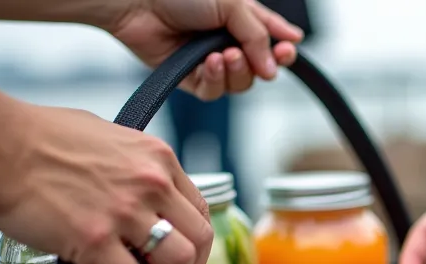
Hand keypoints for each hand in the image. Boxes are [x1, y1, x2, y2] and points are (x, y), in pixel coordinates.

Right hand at [0, 102, 213, 263]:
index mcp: (155, 157)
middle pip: (197, 238)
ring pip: (176, 262)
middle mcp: (150, 183)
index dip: (195, 240)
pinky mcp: (95, 239)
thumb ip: (129, 163)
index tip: (188, 257)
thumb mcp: (103, 135)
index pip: (197, 207)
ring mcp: (125, 212)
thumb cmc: (35, 136)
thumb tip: (133, 184)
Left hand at [106, 0, 303, 100]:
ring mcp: (209, 61)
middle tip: (249, 54)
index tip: (287, 51)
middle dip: (259, 63)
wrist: (138, 2)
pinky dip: (216, 80)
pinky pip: (214, 91)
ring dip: (237, 71)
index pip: (272, 40)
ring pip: (239, 83)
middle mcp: (227, 41)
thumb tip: (275, 68)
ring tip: (224, 54)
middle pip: (259, 68)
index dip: (283, 50)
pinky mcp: (190, 78)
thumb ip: (258, 35)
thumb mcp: (233, 5)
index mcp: (241, 19)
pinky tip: (209, 63)